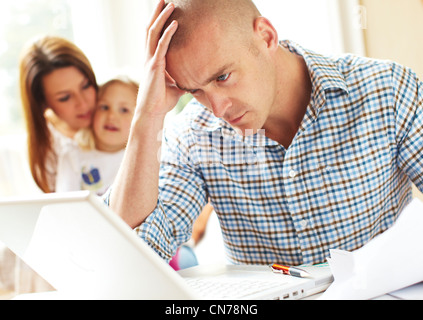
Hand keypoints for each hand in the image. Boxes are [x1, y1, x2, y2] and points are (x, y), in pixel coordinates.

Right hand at [136, 0, 184, 118]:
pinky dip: (168, 33)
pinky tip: (176, 23)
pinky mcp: (155, 67)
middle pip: (151, 29)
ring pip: (153, 33)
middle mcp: (149, 57)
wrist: (153, 113)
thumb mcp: (177, 87)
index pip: (154, 36)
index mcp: (153, 60)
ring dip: (162, 17)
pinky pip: (161, 46)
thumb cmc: (163, 101)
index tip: (166, 9)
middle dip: (157, 13)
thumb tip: (198, 80)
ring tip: (170, 3)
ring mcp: (150, 61)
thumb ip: (184, 80)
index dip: (159, 22)